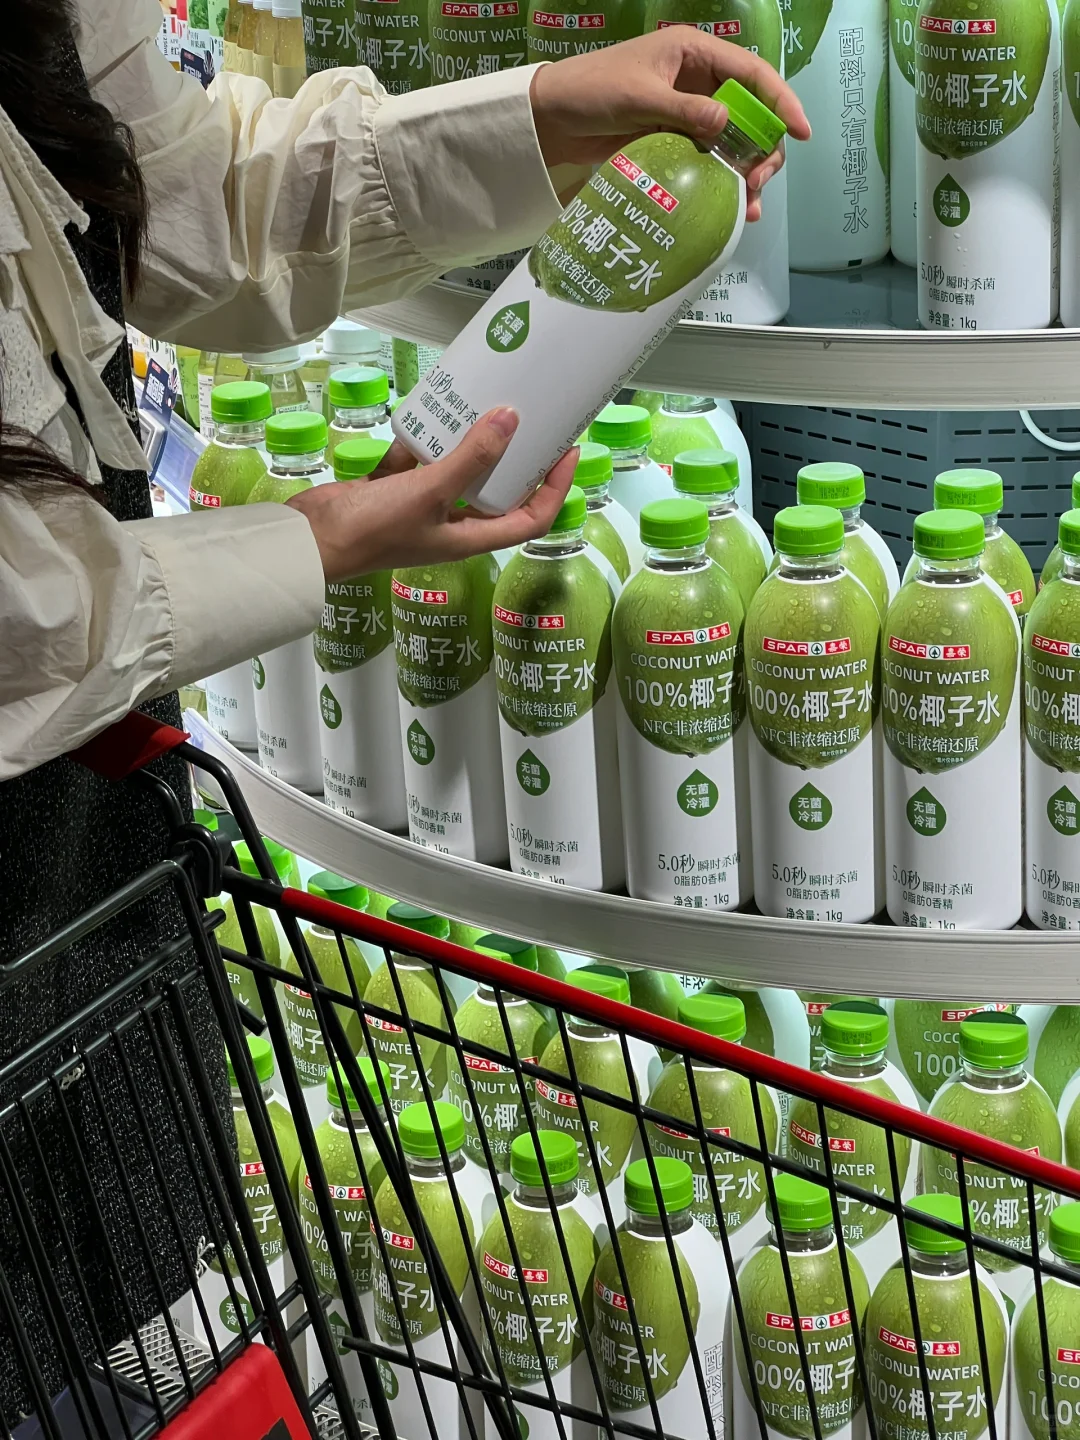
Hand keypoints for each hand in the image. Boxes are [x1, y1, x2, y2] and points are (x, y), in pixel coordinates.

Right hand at [285, 409, 576, 581]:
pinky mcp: (395, 490)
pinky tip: (425, 413)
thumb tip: (512, 420)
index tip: (564, 451)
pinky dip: (422, 439)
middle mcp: (453, 525)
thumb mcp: (429, 491)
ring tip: (483, 404)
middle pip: (499, 490)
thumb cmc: (373, 529)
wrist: (310, 540)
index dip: (554, 489)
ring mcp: (423, 507)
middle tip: (529, 418)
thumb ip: (471, 458)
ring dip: (468, 442)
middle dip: (514, 457)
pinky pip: (419, 461)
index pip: (532, 518)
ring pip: (458, 470)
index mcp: (471, 538)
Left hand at [529, 31, 810, 220]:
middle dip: (763, 148)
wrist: (550, 120)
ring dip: (746, 172)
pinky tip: (730, 208)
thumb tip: (728, 124)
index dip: (781, 101)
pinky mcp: (674, 142)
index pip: (753, 73)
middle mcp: (698, 82)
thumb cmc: (591, 92)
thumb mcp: (639, 97)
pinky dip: (722, 183)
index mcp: (695, 54)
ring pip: (733, 142)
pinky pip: (709, 160)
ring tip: (747, 205)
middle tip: (758, 183)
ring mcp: (687, 114)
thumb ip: (685, 111)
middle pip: (751, 113)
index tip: (800, 131)